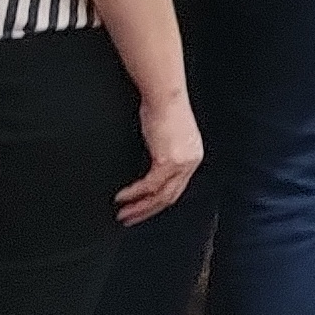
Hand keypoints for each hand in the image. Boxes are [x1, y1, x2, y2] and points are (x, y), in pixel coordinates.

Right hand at [117, 92, 202, 225]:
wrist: (165, 95)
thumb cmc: (163, 108)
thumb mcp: (166, 135)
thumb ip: (163, 151)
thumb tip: (151, 164)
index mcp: (192, 157)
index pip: (177, 187)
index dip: (158, 201)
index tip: (143, 209)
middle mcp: (190, 162)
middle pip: (170, 196)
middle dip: (148, 211)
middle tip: (130, 219)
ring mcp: (181, 163)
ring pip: (160, 196)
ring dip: (140, 207)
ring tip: (123, 214)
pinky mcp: (167, 161)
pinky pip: (149, 185)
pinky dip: (134, 194)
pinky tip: (121, 197)